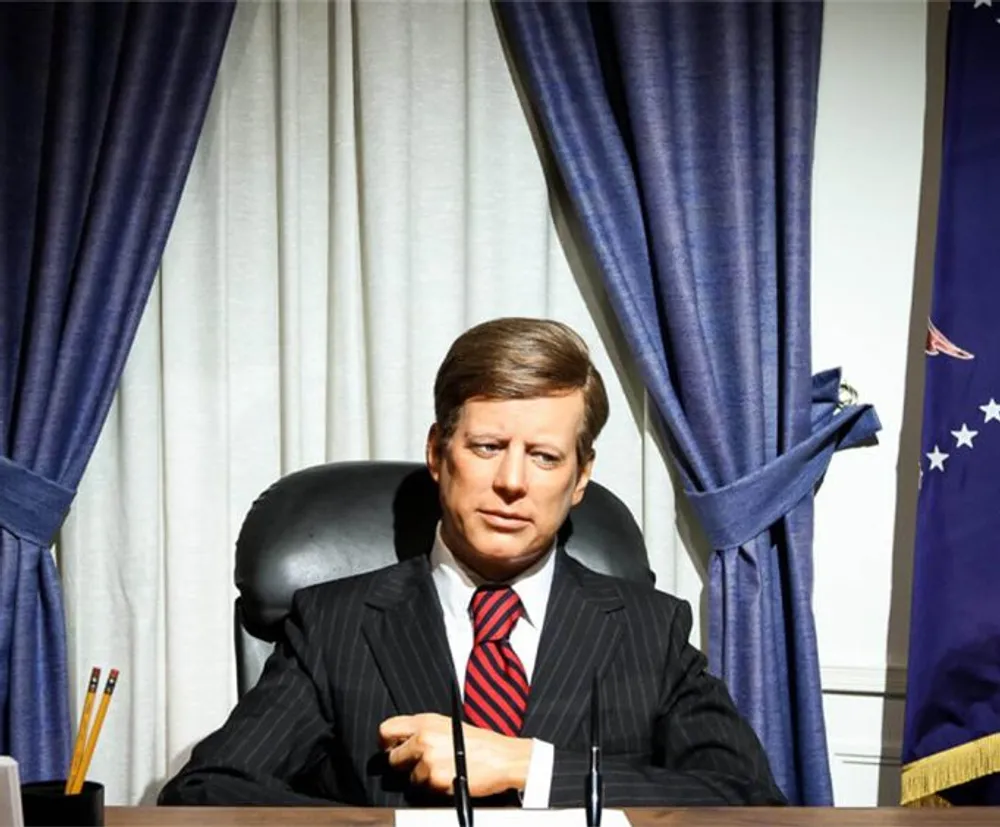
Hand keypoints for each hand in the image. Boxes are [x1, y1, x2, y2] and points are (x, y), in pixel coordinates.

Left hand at [379, 713, 532, 796]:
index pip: (386, 730)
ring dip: (422, 779)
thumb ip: (422, 730)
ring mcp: (429, 760)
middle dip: (405, 765)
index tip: (392, 750)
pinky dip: (435, 789)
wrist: (504, 758)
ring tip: (444, 771)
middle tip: (422, 765)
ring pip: (409, 778)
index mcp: (425, 721)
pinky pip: (424, 791)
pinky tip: (450, 779)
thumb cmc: (480, 743)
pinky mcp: (436, 780)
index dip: (386, 744)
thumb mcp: (448, 725)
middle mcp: (424, 738)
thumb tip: (399, 743)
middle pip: (392, 758)